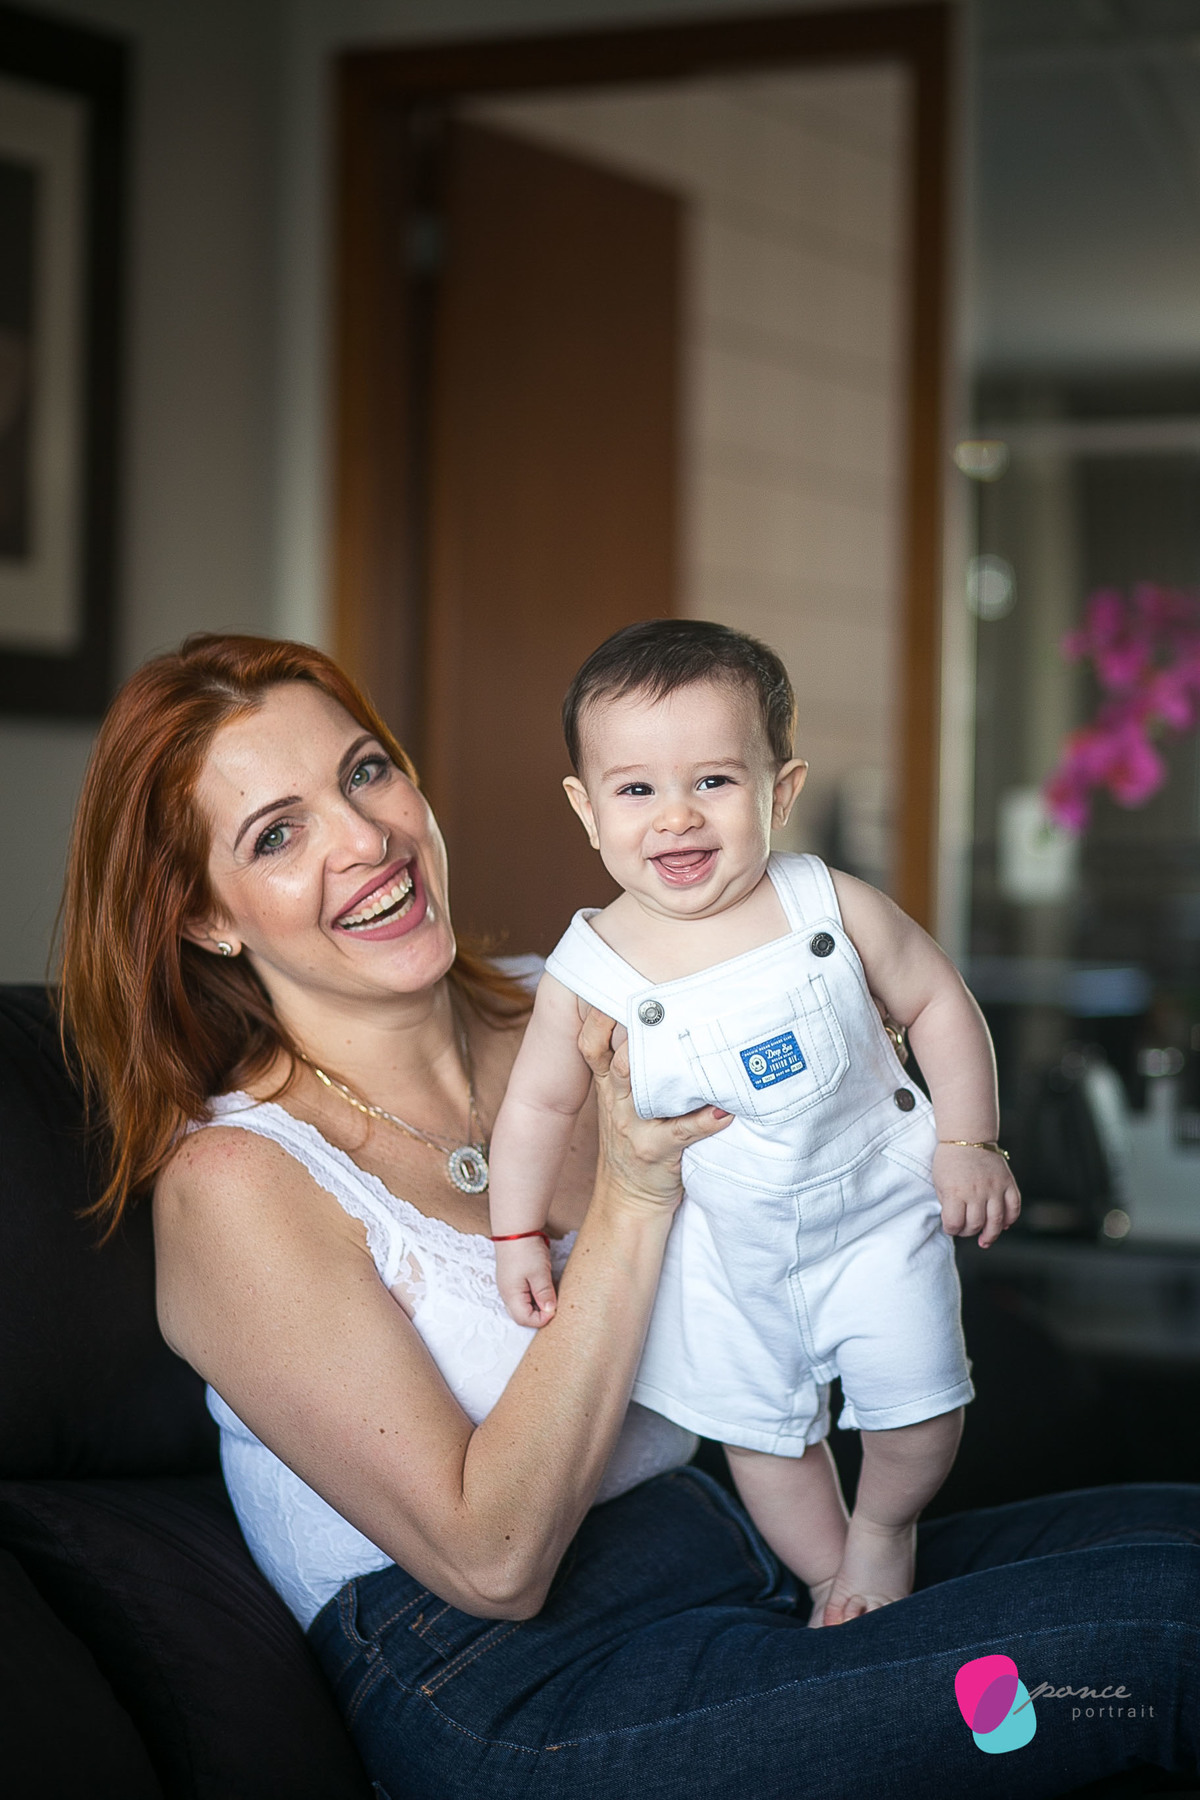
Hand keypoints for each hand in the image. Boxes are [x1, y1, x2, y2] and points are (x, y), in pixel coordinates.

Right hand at [493, 1236, 557, 1327]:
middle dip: (539, 1314)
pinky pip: (523, 1295)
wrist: (516, 1228)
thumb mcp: (539, 1273)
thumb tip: (550, 1311)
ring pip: (523, 1305)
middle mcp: (507, 1294)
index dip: (541, 1319)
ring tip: (550, 1294)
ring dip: (537, 1304)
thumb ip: (544, 1294)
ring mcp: (509, 1286)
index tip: (555, 1309)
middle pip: (522, 1315)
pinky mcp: (513, 1278)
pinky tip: (544, 1286)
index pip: (524, 1320)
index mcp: (511, 1295)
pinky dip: (534, 1295)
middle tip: (554, 1304)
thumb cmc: (526, 1250)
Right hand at [577, 1007, 732, 1213]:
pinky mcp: (657, 1152)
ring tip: (693, 1044)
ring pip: (642, 1087)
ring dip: (666, 1065)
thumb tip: (658, 1023)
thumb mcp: (621, 1107)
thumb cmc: (634, 1147)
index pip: (592, 1046)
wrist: (628, 1204)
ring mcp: (635, 1128)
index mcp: (609, 1089)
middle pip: (617, 1059)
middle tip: (662, 1001)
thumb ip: (630, 1070)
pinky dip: (705, 1120)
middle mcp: (617, 1104)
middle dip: (635, 1031)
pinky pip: (682, 1131)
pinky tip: (727, 1109)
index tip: (617, 988)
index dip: (598, 1018)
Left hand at [933, 1143, 1020, 1248]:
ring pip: (996, 1221)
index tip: (950, 1227)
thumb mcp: (940, 1182)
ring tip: (984, 1240)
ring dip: (990, 1235)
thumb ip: (948, 1203)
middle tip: (965, 1229)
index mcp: (955, 1192)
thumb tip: (957, 1223)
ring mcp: (994, 1188)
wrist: (968, 1136)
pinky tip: (1003, 1225)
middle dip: (968, 1232)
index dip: (951, 1230)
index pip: (954, 1224)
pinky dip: (1010, 1219)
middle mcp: (976, 1192)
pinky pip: (1014, 1207)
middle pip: (975, 1225)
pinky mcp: (1007, 1183)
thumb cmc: (950, 1160)